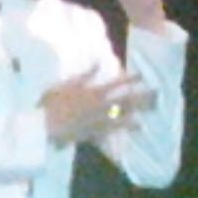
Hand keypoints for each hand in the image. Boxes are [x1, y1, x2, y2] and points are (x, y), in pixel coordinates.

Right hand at [39, 64, 157, 146]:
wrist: (43, 127)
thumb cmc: (50, 103)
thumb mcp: (65, 84)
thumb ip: (84, 75)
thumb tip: (98, 62)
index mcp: (92, 93)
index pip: (116, 84)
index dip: (130, 79)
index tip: (141, 75)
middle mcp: (99, 108)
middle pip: (125, 102)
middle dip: (141, 98)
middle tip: (155, 96)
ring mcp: (98, 122)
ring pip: (121, 118)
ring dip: (135, 116)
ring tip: (148, 115)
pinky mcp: (93, 134)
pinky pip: (111, 133)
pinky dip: (122, 131)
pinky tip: (132, 130)